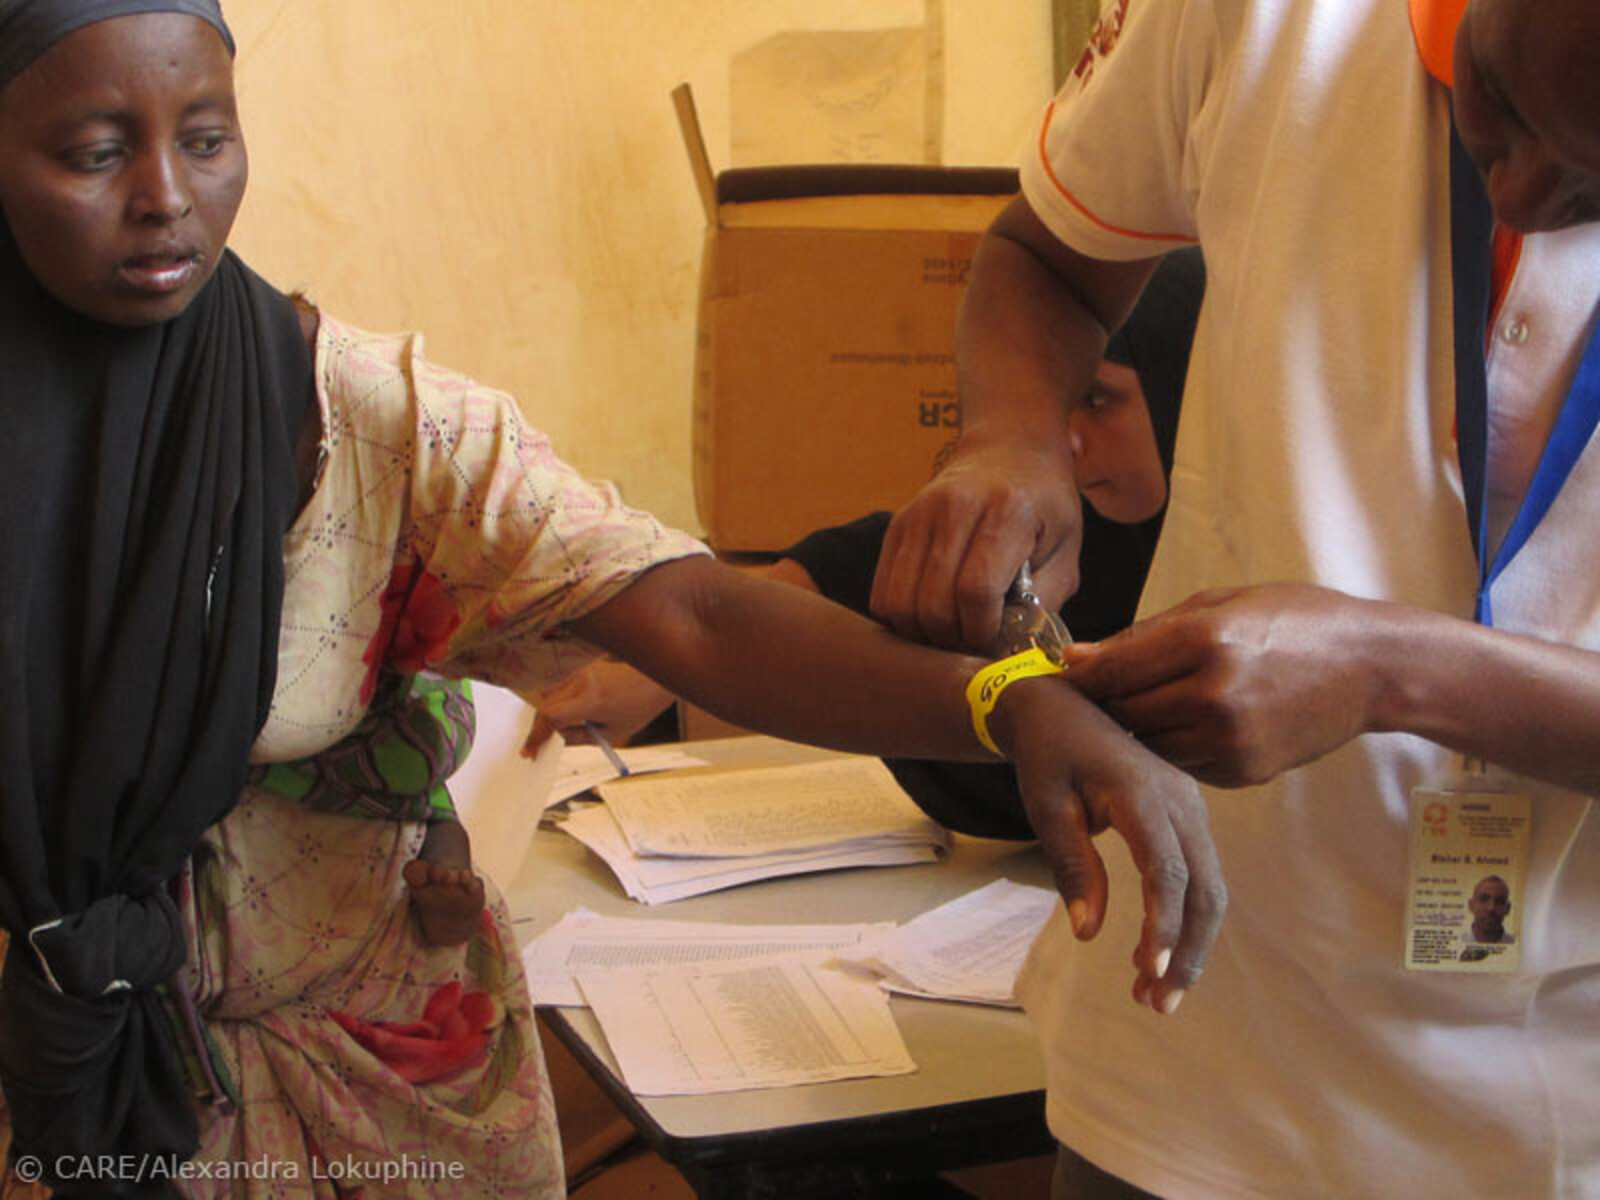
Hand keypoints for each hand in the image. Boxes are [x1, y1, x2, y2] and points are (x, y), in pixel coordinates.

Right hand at [522, 660, 675, 755]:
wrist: (652, 681)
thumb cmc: (638, 708)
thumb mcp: (610, 734)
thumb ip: (578, 738)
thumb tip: (554, 741)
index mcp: (591, 700)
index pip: (552, 716)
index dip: (537, 736)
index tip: (530, 751)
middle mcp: (582, 682)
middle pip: (545, 706)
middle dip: (538, 729)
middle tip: (536, 748)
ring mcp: (580, 673)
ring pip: (548, 695)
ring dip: (547, 714)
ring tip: (554, 732)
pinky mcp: (581, 669)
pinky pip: (559, 687)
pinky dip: (556, 702)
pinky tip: (566, 715)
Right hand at [869, 433, 1080, 650]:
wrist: (1008, 448)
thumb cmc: (1045, 505)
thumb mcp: (1067, 550)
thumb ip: (1045, 601)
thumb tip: (1012, 652)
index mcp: (1007, 509)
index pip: (976, 590)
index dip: (982, 630)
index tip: (996, 640)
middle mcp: (955, 507)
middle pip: (932, 604)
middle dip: (953, 638)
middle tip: (974, 641)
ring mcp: (919, 514)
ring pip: (900, 603)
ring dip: (924, 633)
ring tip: (952, 630)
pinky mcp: (897, 525)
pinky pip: (882, 592)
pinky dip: (902, 617)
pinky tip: (931, 615)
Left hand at [997, 675, 1225, 1013]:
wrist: (1061, 703)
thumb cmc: (1047, 754)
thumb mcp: (1046, 805)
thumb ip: (1071, 865)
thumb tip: (1088, 934)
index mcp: (1143, 793)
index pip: (1166, 871)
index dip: (1163, 925)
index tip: (1150, 971)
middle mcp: (1180, 801)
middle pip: (1204, 888)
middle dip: (1188, 951)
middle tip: (1157, 1004)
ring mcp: (1191, 808)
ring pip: (1209, 887)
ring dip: (1190, 943)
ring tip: (1154, 993)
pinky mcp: (1188, 817)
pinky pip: (1199, 875)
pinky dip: (1185, 919)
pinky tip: (1156, 955)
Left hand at [1066, 584, 1382, 786]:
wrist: (1372, 667)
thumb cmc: (1293, 621)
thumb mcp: (1221, 604)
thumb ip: (1147, 633)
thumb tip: (1079, 658)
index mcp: (1204, 640)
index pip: (1111, 670)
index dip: (1079, 675)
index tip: (1064, 673)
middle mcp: (1213, 694)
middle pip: (1122, 712)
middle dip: (1104, 703)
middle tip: (1095, 693)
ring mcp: (1229, 740)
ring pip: (1146, 745)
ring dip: (1136, 729)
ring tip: (1143, 707)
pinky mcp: (1242, 772)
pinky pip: (1181, 763)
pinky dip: (1173, 747)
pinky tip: (1186, 724)